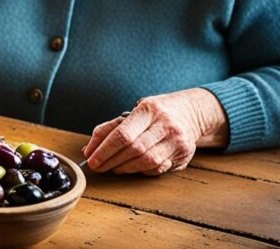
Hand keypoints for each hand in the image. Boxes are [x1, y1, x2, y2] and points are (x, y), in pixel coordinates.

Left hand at [82, 88, 228, 175]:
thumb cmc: (155, 113)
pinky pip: (159, 168)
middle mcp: (165, 124)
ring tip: (113, 168)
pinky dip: (142, 170)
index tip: (91, 159)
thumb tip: (89, 150)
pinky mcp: (184, 155)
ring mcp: (177, 140)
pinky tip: (133, 167)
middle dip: (111, 161)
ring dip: (125, 168)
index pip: (122, 134)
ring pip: (147, 162)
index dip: (104, 150)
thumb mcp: (133, 112)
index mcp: (149, 109)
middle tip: (98, 167)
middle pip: (134, 149)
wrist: (191, 112)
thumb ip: (110, 129)